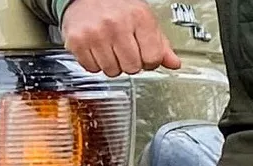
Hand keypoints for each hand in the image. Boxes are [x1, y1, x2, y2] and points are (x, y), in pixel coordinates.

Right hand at [62, 0, 181, 76]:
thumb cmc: (117, 7)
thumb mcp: (144, 20)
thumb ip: (161, 44)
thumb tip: (174, 64)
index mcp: (138, 17)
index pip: (152, 59)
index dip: (149, 61)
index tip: (143, 54)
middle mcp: (116, 24)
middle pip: (132, 68)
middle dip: (129, 63)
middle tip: (123, 49)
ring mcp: (96, 33)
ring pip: (112, 71)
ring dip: (112, 64)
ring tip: (109, 47)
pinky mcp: (78, 41)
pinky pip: (92, 69)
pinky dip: (94, 63)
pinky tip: (96, 48)